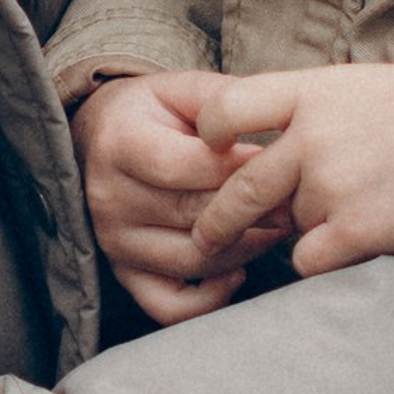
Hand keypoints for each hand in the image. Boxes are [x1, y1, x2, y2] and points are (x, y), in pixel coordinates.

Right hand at [73, 70, 285, 324]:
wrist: (99, 137)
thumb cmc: (151, 112)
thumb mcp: (181, 88)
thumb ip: (221, 103)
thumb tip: (266, 135)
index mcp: (119, 144)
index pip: (184, 167)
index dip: (238, 167)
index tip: (277, 160)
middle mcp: (109, 198)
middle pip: (194, 216)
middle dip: (253, 209)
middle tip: (295, 199)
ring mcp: (115, 241)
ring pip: (193, 260)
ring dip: (245, 248)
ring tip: (276, 226)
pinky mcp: (124, 273)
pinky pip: (169, 305)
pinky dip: (209, 299)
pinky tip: (237, 272)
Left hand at [188, 63, 393, 274]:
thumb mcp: (360, 87)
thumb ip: (309, 111)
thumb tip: (266, 148)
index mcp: (310, 93)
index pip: (224, 108)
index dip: (208, 135)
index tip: (211, 154)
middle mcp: (311, 136)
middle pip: (240, 187)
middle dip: (219, 221)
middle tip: (208, 238)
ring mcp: (331, 183)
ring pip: (288, 226)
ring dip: (308, 230)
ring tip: (361, 210)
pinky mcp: (356, 228)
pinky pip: (307, 260)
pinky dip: (322, 261)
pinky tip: (352, 246)